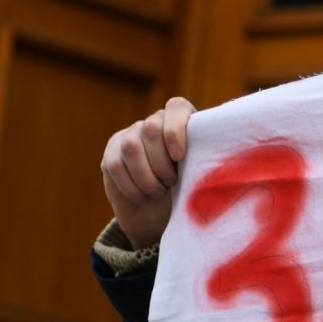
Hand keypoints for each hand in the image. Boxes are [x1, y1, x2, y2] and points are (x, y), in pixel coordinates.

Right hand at [101, 97, 195, 251]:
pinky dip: (130, 186)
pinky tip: (142, 197)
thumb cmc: (185, 192)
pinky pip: (116, 164)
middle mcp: (154, 123)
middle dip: (161, 163)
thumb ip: (201, 161)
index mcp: (181, 122)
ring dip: (146, 176)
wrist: (157, 214)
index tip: (179, 156)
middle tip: (171, 183)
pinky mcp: (112, 151)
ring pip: (131, 146)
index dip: (175, 130)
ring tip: (157, 192)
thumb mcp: (198, 176)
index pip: (176, 107)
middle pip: (151, 128)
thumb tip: (210, 161)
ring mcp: (130, 134)